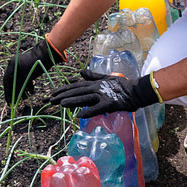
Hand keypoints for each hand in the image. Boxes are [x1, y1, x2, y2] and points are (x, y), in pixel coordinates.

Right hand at [2, 35, 63, 104]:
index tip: (9, 101)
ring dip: (22, 89)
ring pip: (20, 80)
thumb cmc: (35, 65)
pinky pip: (25, 77)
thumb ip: (19, 86)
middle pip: (13, 81)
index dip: (8, 92)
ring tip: (25, 98)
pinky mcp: (28, 67)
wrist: (47, 55)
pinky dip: (28, 84)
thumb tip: (14, 97)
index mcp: (12, 65)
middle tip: (16, 102)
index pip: (7, 81)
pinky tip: (31, 92)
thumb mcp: (26, 78)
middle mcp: (15, 65)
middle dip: (16, 92)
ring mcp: (21, 65)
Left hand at [45, 69, 161, 117]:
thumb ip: (92, 76)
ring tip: (61, 103)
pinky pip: (98, 108)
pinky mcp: (110, 104)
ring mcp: (102, 96)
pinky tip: (80, 115)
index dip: (63, 89)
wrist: (137, 91)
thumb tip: (80, 72)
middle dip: (62, 95)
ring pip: (85, 98)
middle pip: (76, 91)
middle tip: (49, 100)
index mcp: (94, 84)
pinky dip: (89, 111)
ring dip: (73, 100)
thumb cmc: (122, 86)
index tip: (52, 93)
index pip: (75, 86)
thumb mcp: (105, 78)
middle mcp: (96, 88)